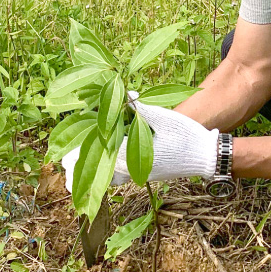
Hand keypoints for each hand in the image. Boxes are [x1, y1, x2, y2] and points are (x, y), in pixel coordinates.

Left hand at [62, 91, 218, 191]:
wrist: (206, 156)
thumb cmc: (186, 136)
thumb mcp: (162, 117)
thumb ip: (139, 107)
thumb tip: (122, 94)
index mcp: (133, 157)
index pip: (99, 159)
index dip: (80, 158)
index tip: (64, 158)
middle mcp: (134, 169)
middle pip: (100, 173)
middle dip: (82, 170)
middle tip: (65, 166)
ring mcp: (140, 174)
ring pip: (111, 178)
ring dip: (95, 173)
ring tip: (80, 170)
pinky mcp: (146, 173)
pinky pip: (122, 177)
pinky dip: (109, 173)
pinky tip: (105, 166)